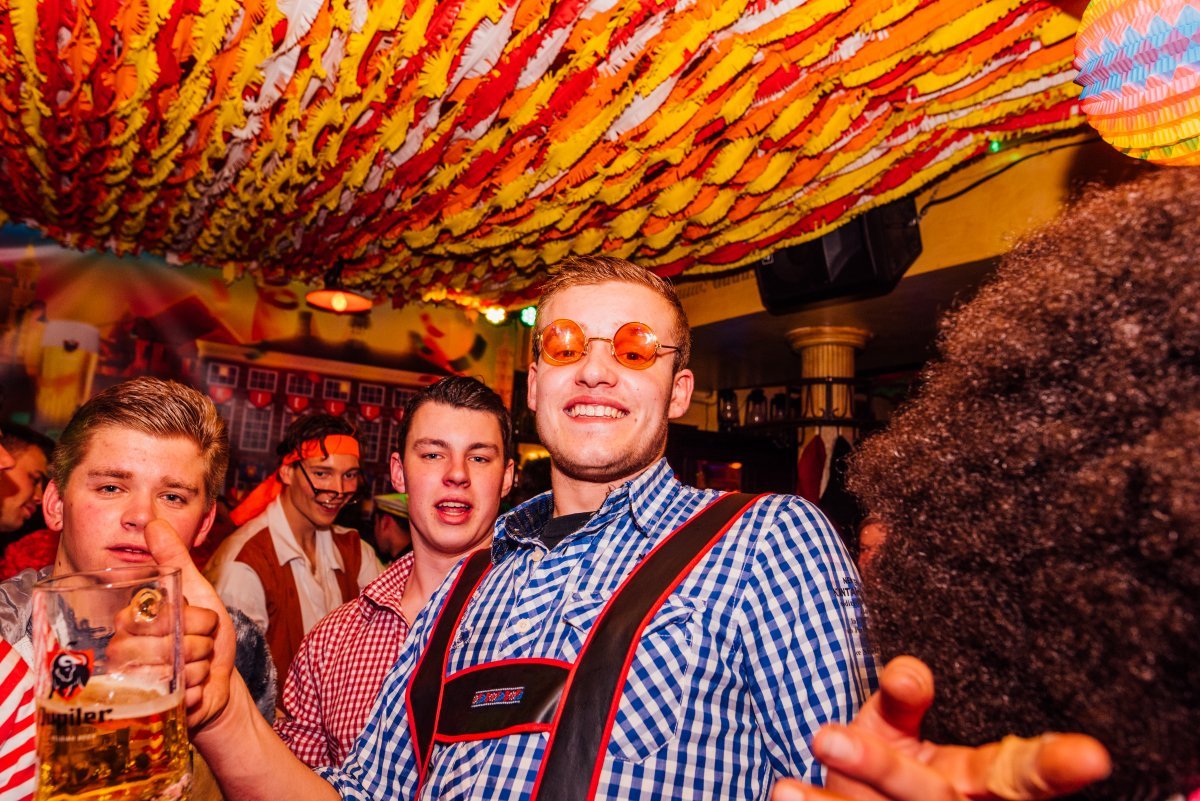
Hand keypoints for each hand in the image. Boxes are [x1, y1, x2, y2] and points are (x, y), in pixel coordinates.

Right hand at [145, 518, 234, 729]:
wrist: (219, 683)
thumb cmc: (205, 635)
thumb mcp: (196, 592)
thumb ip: (175, 559)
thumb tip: (154, 522)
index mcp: (130, 622)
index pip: (154, 616)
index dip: (187, 619)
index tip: (198, 621)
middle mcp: (122, 653)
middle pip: (167, 644)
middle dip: (199, 642)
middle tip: (201, 645)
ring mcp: (133, 685)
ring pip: (176, 669)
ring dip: (201, 665)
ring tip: (197, 664)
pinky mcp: (148, 710)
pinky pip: (183, 694)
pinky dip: (199, 687)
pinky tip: (194, 687)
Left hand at [772, 656, 1111, 800]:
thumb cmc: (892, 766)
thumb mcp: (900, 723)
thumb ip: (905, 694)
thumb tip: (906, 671)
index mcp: (982, 783)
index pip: (1026, 773)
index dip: (1059, 765)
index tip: (1095, 756)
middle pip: (929, 796)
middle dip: (878, 769)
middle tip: (821, 735)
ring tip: (782, 781)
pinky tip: (779, 794)